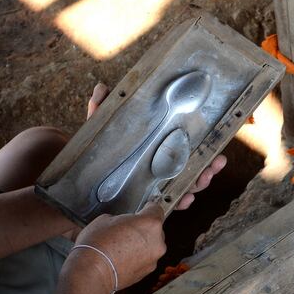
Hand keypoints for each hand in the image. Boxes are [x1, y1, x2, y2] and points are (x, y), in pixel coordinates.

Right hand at [65, 203, 165, 291]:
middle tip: (126, 229)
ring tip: (121, 246)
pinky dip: (137, 257)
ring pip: (151, 245)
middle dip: (142, 228)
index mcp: (150, 223)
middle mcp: (157, 242)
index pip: (156, 209)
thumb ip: (122, 218)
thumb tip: (123, 223)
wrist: (92, 272)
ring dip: (141, 244)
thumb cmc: (98, 245)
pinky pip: (145, 259)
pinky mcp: (147, 272)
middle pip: (154, 229)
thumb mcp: (106, 218)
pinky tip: (121, 257)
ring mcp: (153, 259)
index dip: (148, 208)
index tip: (144, 208)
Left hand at [86, 82, 227, 210]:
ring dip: (197, 184)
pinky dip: (177, 202)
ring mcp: (153, 189)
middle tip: (217, 162)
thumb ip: (101, 112)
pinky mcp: (145, 205)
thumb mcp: (99, 133)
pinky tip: (184, 199)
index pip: (184, 151)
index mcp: (155, 153)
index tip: (217, 146)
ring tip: (203, 179)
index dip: (202, 150)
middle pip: (191, 170)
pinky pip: (166, 205)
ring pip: (183, 188)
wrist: (76, 191)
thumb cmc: (92, 159)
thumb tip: (102, 88)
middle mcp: (159, 172)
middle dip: (207, 168)